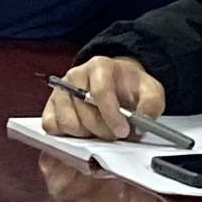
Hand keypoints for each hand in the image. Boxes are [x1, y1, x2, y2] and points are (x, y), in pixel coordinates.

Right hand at [45, 55, 164, 140]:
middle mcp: (75, 76)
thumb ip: (151, 105)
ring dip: (85, 134)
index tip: (122, 130)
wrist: (116, 84)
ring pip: (67, 122)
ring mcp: (60, 91)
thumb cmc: (129, 88)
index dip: (111, 114)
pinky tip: (82, 131)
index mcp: (99, 66)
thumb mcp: (150, 91)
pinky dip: (66, 135)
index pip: (100, 91)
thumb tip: (142, 122)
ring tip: (98, 131)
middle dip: (101, 129)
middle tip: (114, 134)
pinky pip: (51, 126)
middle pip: (83, 111)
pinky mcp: (50, 106)